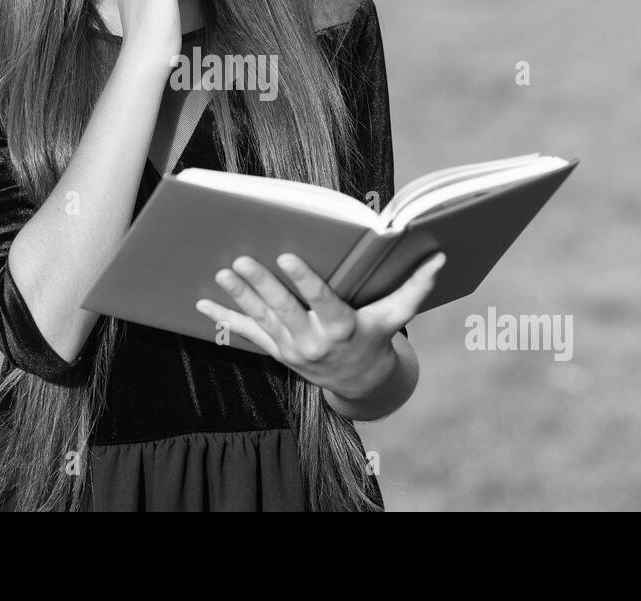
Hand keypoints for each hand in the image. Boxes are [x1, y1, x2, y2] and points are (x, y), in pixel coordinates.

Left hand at [195, 250, 446, 399]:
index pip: (322, 302)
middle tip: (241, 259)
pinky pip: (246, 333)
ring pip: (261, 318)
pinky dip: (223, 318)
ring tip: (221, 271)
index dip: (304, 280)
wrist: (357, 383)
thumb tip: (439, 258)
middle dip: (261, 284)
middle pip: (283, 309)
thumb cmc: (376, 338)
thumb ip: (416, 287)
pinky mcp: (276, 349)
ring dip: (238, 296)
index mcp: (342, 327)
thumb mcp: (395, 316)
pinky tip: (201, 302)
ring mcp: (291, 347)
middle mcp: (313, 340)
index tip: (287, 257)